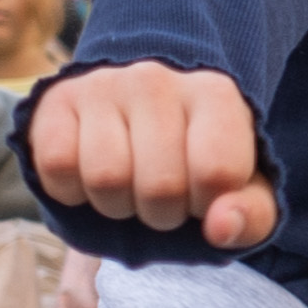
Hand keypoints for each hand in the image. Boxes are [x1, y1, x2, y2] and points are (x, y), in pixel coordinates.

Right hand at [24, 63, 276, 249]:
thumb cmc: (192, 160)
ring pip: (106, 178)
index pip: (216, 173)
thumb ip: (251, 216)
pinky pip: (58, 167)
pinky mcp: (56, 100)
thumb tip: (219, 228)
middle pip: (159, 186)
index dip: (207, 205)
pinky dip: (71, 191)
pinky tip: (87, 176)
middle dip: (160, 214)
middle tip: (160, 198)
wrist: (132, 114)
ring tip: (126, 188)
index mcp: (215, 93)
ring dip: (115, 206)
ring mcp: (102, 85)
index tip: (202, 194)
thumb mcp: (239, 189)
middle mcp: (157, 79)